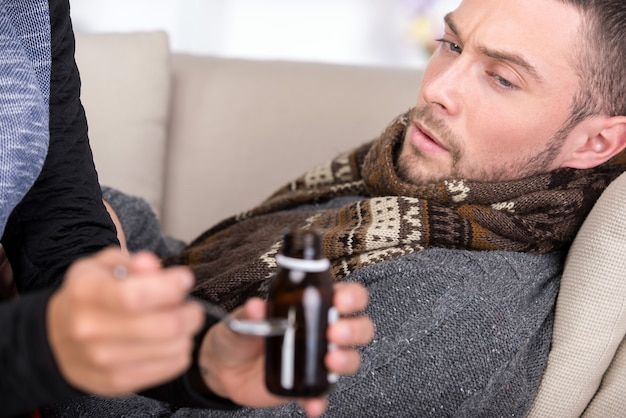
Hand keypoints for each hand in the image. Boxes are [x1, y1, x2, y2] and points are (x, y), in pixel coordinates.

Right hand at [47, 247, 203, 394]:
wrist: (57, 342)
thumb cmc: (90, 296)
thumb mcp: (103, 266)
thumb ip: (131, 262)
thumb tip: (151, 265)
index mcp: (86, 292)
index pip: (137, 295)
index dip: (171, 287)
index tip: (184, 279)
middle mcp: (91, 329)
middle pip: (165, 325)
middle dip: (190, 312)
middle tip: (189, 305)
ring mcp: (104, 360)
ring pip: (174, 348)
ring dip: (187, 332)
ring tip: (179, 322)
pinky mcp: (118, 382)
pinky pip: (171, 366)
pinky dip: (180, 351)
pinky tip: (170, 341)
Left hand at [196, 282, 373, 416]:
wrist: (224, 367)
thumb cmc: (241, 333)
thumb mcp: (243, 318)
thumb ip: (251, 314)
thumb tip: (256, 307)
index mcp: (312, 307)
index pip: (346, 296)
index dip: (352, 296)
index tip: (341, 300)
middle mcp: (321, 332)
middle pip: (359, 328)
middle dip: (354, 329)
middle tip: (334, 332)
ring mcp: (317, 360)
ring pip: (349, 359)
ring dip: (347, 359)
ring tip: (330, 360)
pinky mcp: (306, 385)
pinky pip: (321, 395)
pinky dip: (320, 400)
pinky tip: (313, 404)